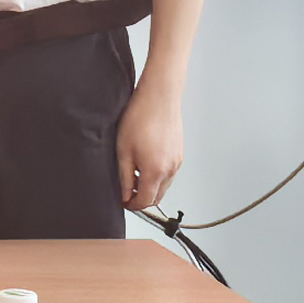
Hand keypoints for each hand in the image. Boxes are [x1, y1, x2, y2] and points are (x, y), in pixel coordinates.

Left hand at [116, 85, 183, 210]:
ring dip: (150, 187)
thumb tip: (125, 194)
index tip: (123, 201)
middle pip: (157, 197)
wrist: (159, 97)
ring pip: (164, 186)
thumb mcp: (123, 150)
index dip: (132, 205)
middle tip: (127, 191)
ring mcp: (177, 162)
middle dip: (142, 198)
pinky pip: (169, 173)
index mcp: (155, 171)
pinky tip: (145, 162)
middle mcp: (170, 170)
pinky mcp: (179, 154)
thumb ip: (124, 176)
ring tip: (133, 174)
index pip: (145, 201)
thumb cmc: (140, 117)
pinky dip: (158, 176)